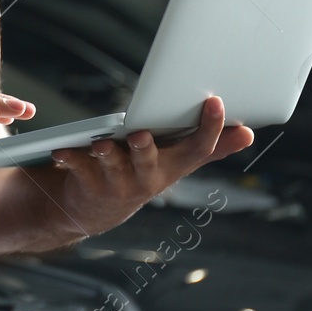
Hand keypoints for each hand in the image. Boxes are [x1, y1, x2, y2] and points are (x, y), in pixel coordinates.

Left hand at [46, 95, 252, 238]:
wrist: (99, 209)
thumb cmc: (145, 172)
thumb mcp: (178, 160)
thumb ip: (211, 146)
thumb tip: (249, 133)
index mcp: (174, 165)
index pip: (198, 148)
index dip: (210, 128)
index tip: (215, 102)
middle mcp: (148, 177)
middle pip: (150, 161)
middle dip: (145, 149)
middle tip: (140, 135)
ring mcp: (118, 182)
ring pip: (113, 166)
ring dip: (108, 154)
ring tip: (102, 145)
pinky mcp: (89, 182)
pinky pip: (79, 168)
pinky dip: (71, 158)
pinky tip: (62, 151)